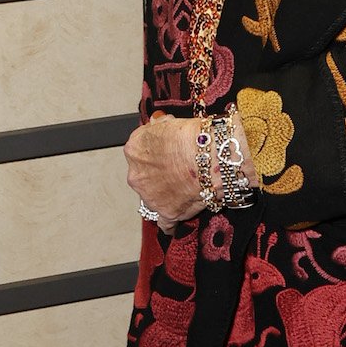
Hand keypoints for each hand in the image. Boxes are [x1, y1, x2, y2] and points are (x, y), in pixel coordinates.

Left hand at [124, 113, 208, 232]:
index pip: (139, 152)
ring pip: (152, 198)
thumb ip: (158, 129)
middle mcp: (136, 174)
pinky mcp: (166, 213)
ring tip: (183, 190)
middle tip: (176, 171)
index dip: (154, 153)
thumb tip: (158, 126)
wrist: (210, 157)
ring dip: (164, 196)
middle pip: (143, 177)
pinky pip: (165, 223)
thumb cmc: (193, 138)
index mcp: (134, 149)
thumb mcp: (169, 123)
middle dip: (157, 175)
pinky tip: (177, 219)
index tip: (165, 154)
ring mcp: (149, 196)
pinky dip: (171, 222)